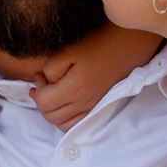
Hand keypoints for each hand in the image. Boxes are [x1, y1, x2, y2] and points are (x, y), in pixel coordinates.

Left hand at [31, 25, 160, 129]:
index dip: (37, 89)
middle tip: (43, 84)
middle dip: (42, 101)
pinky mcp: (100, 107)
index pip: (43, 103)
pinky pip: (78, 124)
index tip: (40, 76)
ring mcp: (94, 107)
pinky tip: (65, 104)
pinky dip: (66, 119)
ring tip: (52, 94)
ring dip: (52, 112)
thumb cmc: (99, 42)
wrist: (129, 43)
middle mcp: (85, 103)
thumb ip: (51, 69)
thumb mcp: (69, 49)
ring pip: (63, 125)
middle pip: (51, 116)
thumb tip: (44, 82)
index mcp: (75, 89)